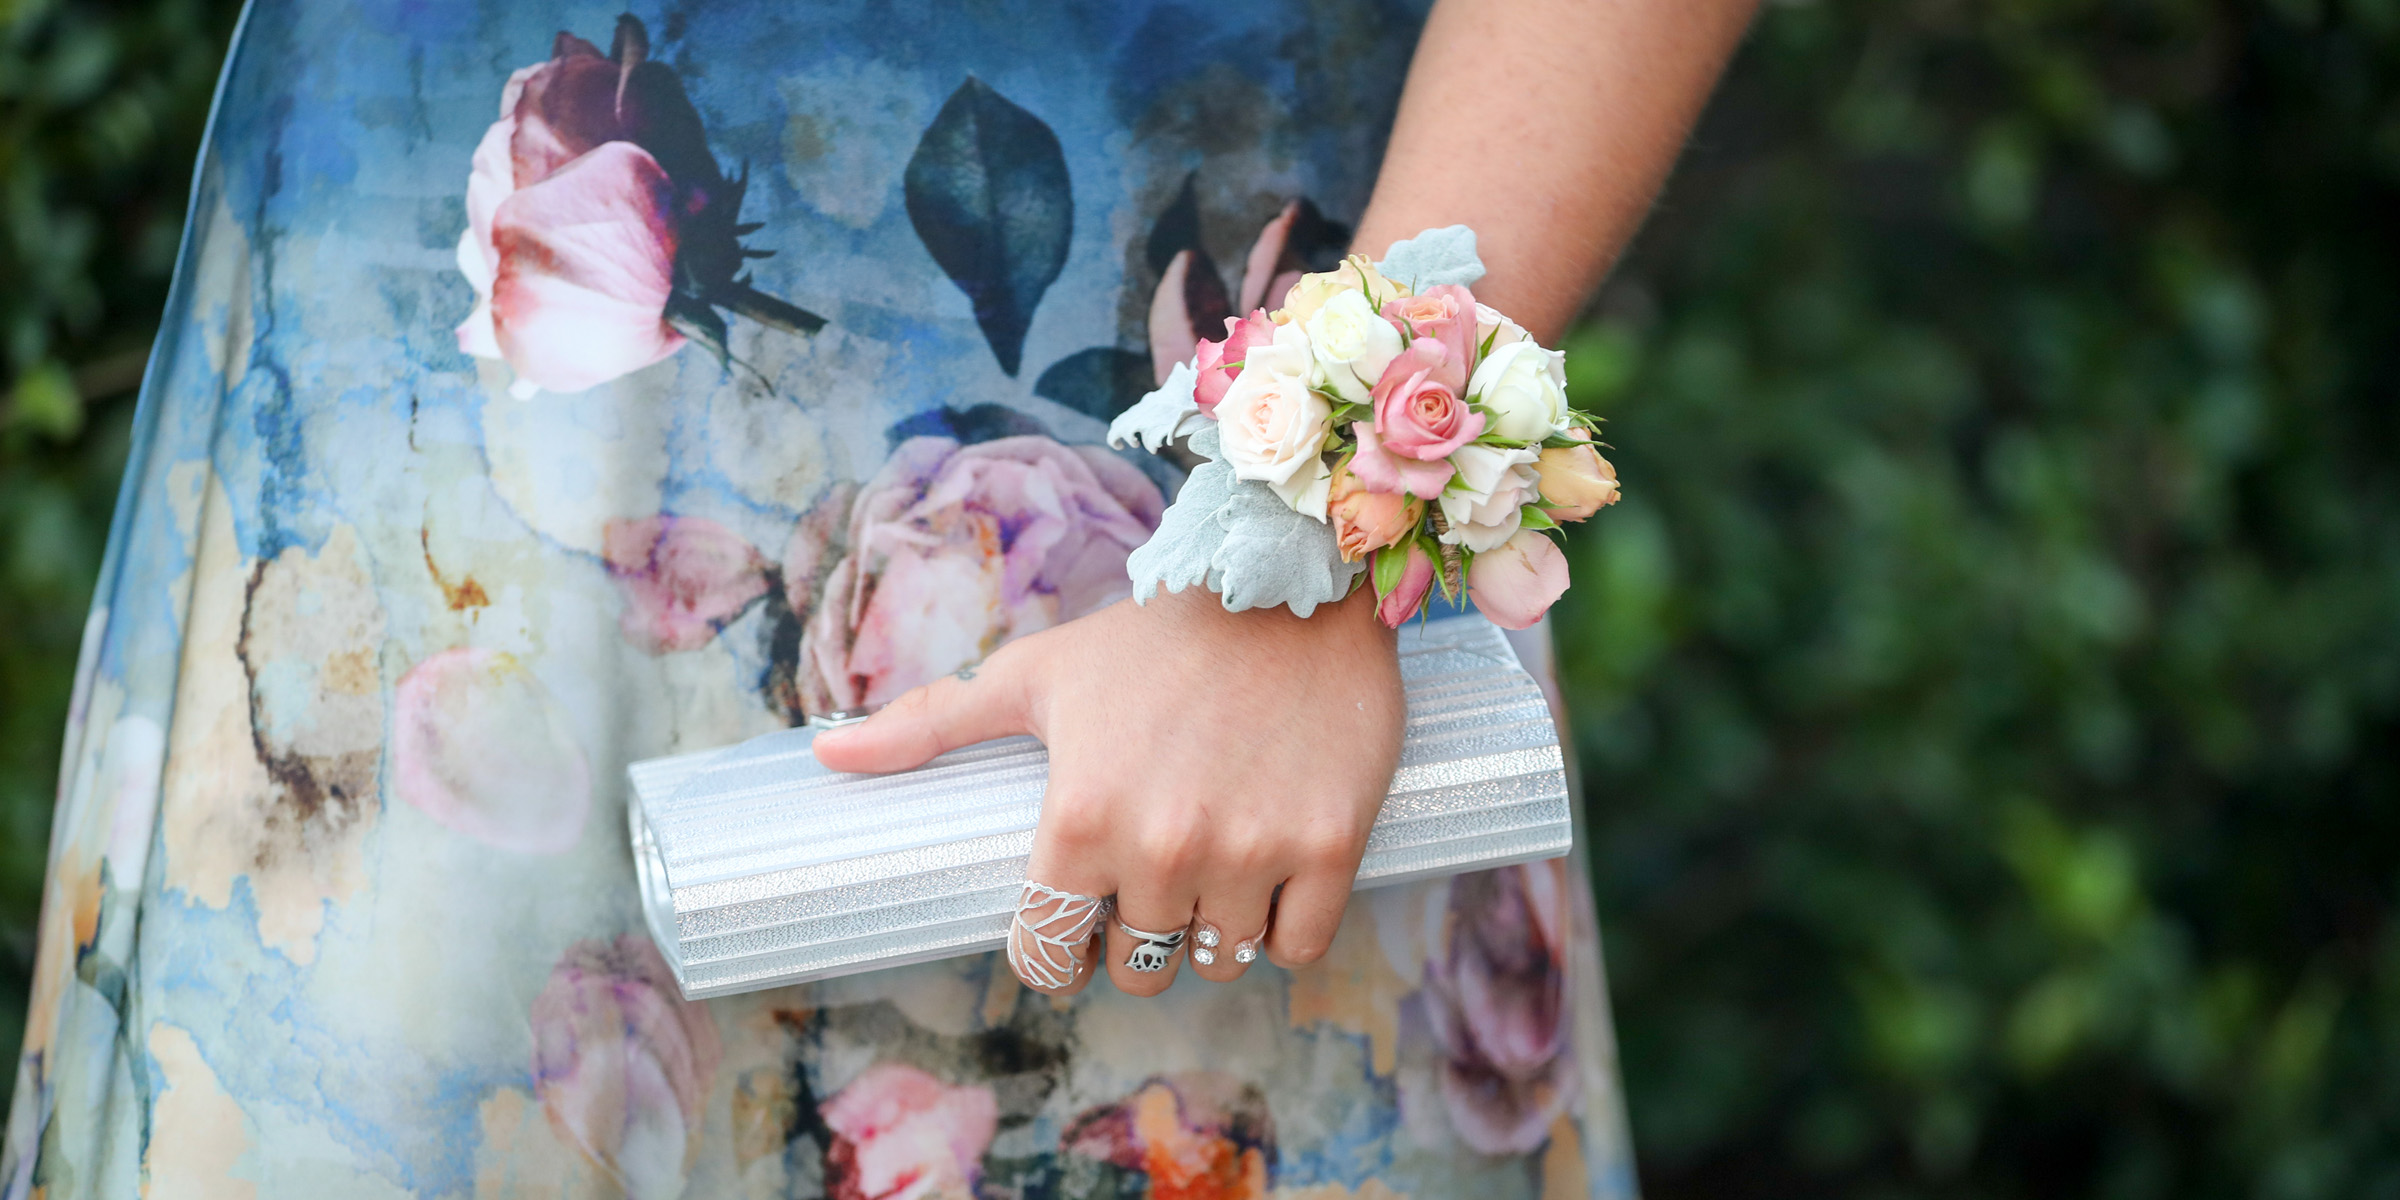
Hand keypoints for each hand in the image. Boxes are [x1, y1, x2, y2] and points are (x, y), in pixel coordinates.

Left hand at [811, 585, 1404, 995]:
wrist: (1287, 578)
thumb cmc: (1151, 635)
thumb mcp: (1034, 673)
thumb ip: (930, 724)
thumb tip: (824, 753)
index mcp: (1079, 817)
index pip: (1048, 957)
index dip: (1057, 948)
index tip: (1078, 918)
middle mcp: (1163, 845)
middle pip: (1139, 967)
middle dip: (1138, 937)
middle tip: (1152, 877)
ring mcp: (1252, 851)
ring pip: (1217, 961)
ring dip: (1211, 930)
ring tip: (1214, 865)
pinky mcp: (1331, 847)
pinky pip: (1298, 946)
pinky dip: (1286, 925)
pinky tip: (1275, 871)